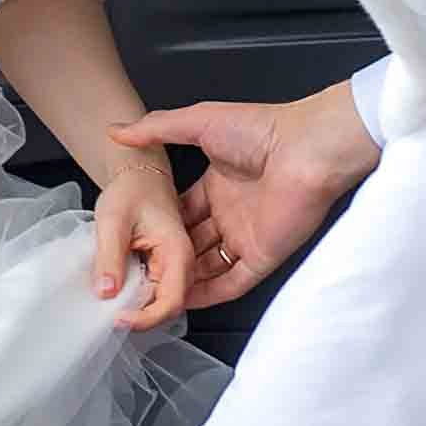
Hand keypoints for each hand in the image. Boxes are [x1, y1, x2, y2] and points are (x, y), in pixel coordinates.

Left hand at [92, 158, 191, 331]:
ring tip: (109, 302)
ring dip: (135, 308)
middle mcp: (183, 264)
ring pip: (158, 303)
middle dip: (139, 317)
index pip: (171, 302)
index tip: (117, 319)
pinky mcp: (162, 269)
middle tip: (107, 314)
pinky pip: (150, 292)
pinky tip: (115, 289)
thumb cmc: (130, 190)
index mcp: (179, 252)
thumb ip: (109, 257)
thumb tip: (106, 292)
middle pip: (166, 308)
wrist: (138, 175)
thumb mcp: (112, 220)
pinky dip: (133, 297)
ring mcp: (174, 268)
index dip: (145, 319)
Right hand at [109, 83, 381, 308]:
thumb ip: (157, 128)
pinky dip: (208, 295)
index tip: (130, 241)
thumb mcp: (199, 121)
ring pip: (208, 267)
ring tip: (149, 295)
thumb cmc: (261, 129)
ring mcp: (246, 236)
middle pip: (191, 243)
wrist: (307, 149)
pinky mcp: (263, 256)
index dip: (157, 227)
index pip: (181, 212)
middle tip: (133, 274)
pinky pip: (232, 283)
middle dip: (165, 258)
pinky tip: (182, 303)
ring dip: (182, 280)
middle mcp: (231, 212)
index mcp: (217, 184)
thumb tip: (117, 132)